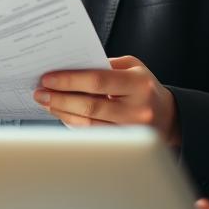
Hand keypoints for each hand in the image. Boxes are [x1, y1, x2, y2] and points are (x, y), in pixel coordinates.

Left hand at [33, 56, 179, 145]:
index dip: (70, 80)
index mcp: (138, 84)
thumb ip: (105, 65)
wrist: (168, 116)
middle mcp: (137, 109)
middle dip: (60, 98)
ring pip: (88, 123)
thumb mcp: (131, 67)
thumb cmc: (144, 86)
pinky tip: (61, 113)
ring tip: (46, 102)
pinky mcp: (124, 143)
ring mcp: (132, 130)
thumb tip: (69, 67)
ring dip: (62, 112)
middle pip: (90, 105)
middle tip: (40, 93)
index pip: (98, 81)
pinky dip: (73, 123)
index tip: (47, 78)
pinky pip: (92, 133)